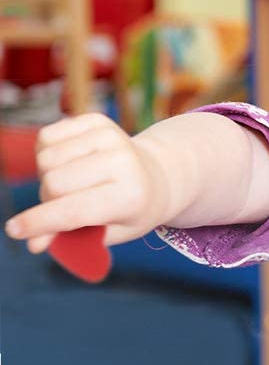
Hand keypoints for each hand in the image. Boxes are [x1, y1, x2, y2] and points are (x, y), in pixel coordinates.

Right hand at [4, 113, 168, 252]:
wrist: (158, 174)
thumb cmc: (130, 209)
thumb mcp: (109, 232)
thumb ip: (71, 237)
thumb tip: (33, 243)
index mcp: (130, 196)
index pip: (73, 211)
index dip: (39, 222)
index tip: (13, 231)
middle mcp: (122, 161)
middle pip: (52, 184)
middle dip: (48, 200)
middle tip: (67, 204)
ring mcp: (110, 136)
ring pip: (45, 159)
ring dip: (48, 176)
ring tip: (73, 182)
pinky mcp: (97, 120)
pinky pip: (45, 137)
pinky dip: (47, 152)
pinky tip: (71, 161)